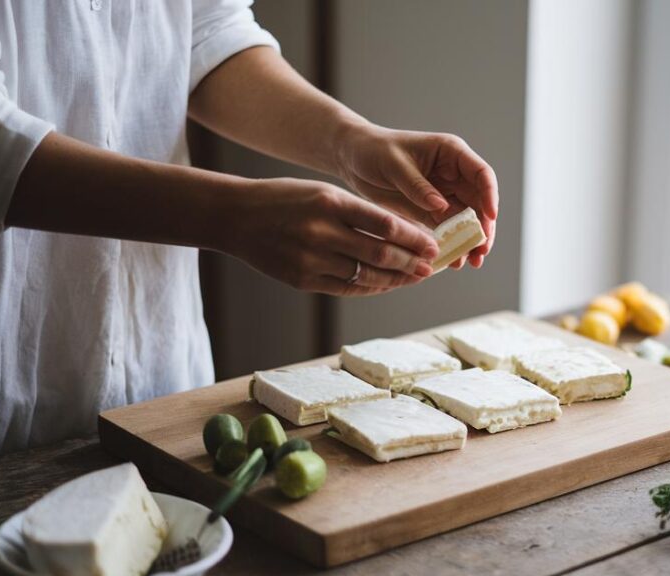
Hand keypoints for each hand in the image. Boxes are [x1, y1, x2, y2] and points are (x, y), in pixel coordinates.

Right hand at [222, 178, 438, 296]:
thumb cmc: (286, 200)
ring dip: (397, 278)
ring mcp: (311, 259)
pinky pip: (347, 288)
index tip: (433, 243)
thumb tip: (403, 233)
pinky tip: (388, 284)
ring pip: (367, 275)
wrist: (236, 217)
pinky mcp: (303, 280)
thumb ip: (359, 213)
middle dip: (411, 261)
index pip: (384, 223)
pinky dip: (372, 287)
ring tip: (415, 276)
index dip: (413, 237)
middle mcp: (322, 232)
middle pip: (380, 253)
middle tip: (431, 264)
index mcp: (330, 202)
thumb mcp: (323, 193)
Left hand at [333, 124, 498, 268]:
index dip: (490, 196)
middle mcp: (454, 174)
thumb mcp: (394, 165)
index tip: (490, 217)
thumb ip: (418, 186)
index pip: (481, 174)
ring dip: (472, 241)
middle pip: (480, 202)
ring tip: (471, 262)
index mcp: (451, 153)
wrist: (353, 158)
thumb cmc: (373, 150)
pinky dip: (453, 244)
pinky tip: (453, 260)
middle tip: (481, 251)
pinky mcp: (432, 210)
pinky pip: (449, 229)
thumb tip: (443, 207)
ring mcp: (445, 193)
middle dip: (484, 227)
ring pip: (468, 220)